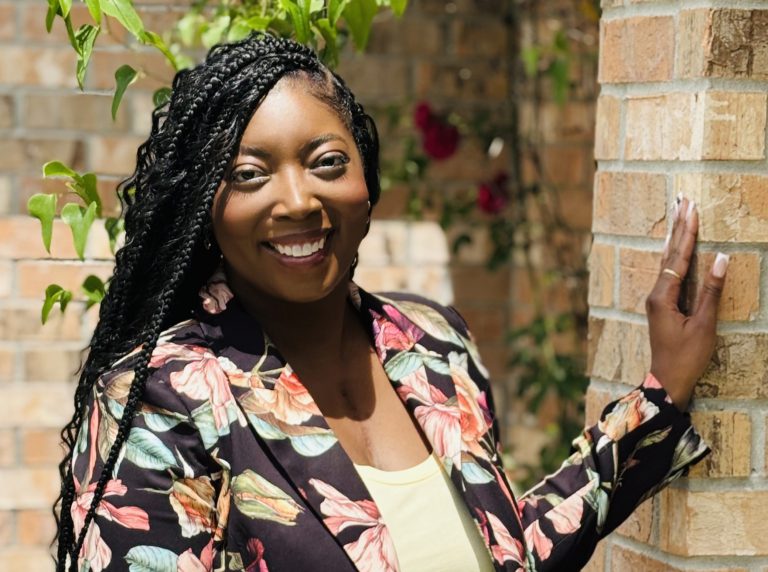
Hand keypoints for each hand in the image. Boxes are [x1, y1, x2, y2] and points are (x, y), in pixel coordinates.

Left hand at [646, 196, 728, 410]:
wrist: (667, 381)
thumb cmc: (686, 357)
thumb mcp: (703, 325)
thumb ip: (711, 291)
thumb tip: (720, 258)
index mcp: (662, 296)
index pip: (677, 256)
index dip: (687, 232)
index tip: (691, 208)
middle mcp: (655, 293)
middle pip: (668, 253)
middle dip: (678, 226)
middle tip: (683, 200)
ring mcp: (657, 299)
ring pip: (667, 260)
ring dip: (675, 237)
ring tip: (679, 214)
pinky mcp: (662, 305)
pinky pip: (669, 272)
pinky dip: (675, 254)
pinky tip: (675, 246)